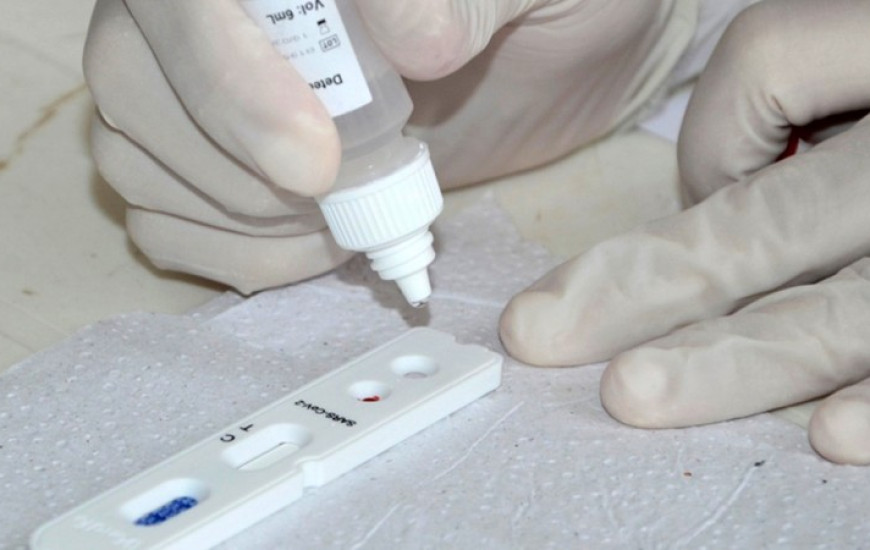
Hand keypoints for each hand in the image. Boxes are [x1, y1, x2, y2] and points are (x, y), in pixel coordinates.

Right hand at [83, 0, 696, 291]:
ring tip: (341, 220)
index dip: (231, 82)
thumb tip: (417, 43)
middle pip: (134, 80)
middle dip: (237, 164)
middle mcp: (215, 15)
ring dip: (240, 215)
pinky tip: (313, 245)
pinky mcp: (219, 160)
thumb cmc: (554, 4)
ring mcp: (201, 84)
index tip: (319, 163)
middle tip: (341, 194)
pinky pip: (163, 217)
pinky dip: (234, 253)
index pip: (188, 2)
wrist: (554, 57)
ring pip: (136, 154)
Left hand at [500, 0, 869, 464]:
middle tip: (541, 337)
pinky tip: (831, 441)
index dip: (713, 134)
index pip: (760, 68)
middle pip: (766, 218)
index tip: (716, 184)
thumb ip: (807, 90)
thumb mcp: (867, 43)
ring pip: (842, 302)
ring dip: (737, 361)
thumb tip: (718, 182)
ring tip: (633, 399)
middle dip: (648, 288)